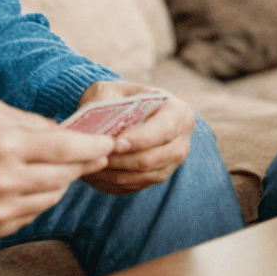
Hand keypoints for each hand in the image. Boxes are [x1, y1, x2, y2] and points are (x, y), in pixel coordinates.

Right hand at [0, 98, 112, 236]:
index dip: (92, 147)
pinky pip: (32, 213)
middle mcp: (2, 181)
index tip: (110, 144)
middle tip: (95, 154)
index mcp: (4, 145)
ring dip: (61, 182)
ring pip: (51, 198)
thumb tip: (68, 135)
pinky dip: (39, 198)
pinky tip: (31, 183)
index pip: (65, 148)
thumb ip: (33, 123)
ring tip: (61, 166)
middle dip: (83, 164)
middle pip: (63, 176)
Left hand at [74, 81, 195, 195]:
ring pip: (145, 175)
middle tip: (98, 155)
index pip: (164, 130)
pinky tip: (99, 173)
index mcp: (178, 112)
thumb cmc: (119, 96)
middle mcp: (182, 139)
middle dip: (123, 159)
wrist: (125, 109)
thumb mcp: (114, 90)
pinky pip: (138, 185)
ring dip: (117, 173)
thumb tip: (97, 131)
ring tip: (94, 165)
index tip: (115, 142)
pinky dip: (117, 181)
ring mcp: (173, 161)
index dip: (140, 140)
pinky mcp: (159, 175)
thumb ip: (109, 104)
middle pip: (154, 158)